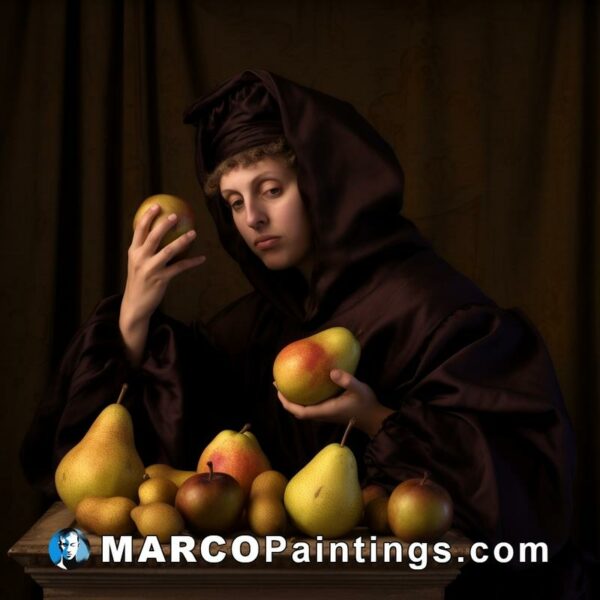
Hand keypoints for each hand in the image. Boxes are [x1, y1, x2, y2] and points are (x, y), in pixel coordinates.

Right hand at [121, 203, 205, 324]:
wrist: (135, 305)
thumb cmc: (139, 281)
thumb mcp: (137, 264)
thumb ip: (145, 250)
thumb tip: (158, 234)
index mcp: (133, 252)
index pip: (139, 230)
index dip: (147, 217)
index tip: (157, 206)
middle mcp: (140, 259)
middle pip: (153, 237)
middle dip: (164, 224)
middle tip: (175, 215)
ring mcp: (150, 269)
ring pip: (168, 251)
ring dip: (182, 241)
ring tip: (194, 233)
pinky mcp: (160, 280)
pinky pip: (179, 268)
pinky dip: (192, 262)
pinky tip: (202, 258)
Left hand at [276, 369, 393, 437]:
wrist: (374, 418)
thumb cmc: (366, 404)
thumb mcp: (359, 389)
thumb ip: (347, 380)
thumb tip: (332, 371)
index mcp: (325, 411)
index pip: (300, 412)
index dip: (288, 403)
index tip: (279, 390)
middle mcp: (322, 414)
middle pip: (298, 411)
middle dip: (286, 399)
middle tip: (279, 383)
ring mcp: (325, 413)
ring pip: (304, 409)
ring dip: (294, 399)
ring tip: (288, 383)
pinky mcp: (329, 410)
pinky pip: (311, 406)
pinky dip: (304, 397)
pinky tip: (306, 385)